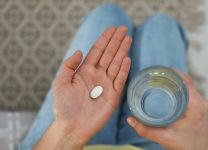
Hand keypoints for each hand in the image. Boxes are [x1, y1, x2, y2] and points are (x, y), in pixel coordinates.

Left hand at [33, 26, 131, 149]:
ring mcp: (107, 84)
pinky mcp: (114, 95)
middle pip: (109, 54)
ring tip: (128, 38)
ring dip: (122, 51)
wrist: (72, 126)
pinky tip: (127, 58)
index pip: (97, 50)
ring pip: (116, 63)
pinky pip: (120, 79)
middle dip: (116, 41)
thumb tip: (80, 51)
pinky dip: (124, 69)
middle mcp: (98, 75)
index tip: (112, 28)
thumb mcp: (61, 82)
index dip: (105, 39)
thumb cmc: (65, 106)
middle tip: (124, 28)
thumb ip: (69, 65)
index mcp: (85, 71)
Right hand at [127, 69, 207, 149]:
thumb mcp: (163, 137)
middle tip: (156, 74)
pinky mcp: (200, 106)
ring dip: (176, 80)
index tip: (161, 69)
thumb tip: (130, 119)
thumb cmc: (184, 146)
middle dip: (171, 75)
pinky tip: (169, 87)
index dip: (174, 72)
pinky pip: (189, 91)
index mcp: (195, 106)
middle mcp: (201, 102)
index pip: (186, 82)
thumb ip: (145, 129)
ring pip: (188, 85)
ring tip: (161, 79)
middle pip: (186, 81)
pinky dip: (179, 87)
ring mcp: (202, 103)